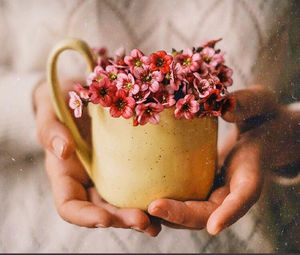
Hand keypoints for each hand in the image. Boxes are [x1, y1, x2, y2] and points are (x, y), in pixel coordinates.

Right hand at [34, 80, 160, 235]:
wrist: (83, 92)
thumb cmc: (63, 102)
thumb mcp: (52, 112)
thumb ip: (52, 131)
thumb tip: (63, 151)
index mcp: (65, 173)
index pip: (69, 206)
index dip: (85, 217)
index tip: (105, 219)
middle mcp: (86, 180)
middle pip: (100, 211)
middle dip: (120, 220)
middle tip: (143, 221)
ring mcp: (107, 175)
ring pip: (120, 204)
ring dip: (138, 217)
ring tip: (158, 222)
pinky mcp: (125, 166)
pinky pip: (135, 186)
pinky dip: (148, 198)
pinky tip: (165, 202)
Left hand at [148, 85, 299, 233]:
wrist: (258, 130)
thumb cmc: (260, 115)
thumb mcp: (260, 103)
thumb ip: (247, 104)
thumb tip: (226, 108)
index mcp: (250, 173)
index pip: (244, 196)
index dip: (230, 212)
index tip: (214, 226)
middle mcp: (232, 190)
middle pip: (210, 213)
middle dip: (182, 215)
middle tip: (154, 207)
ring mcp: (216, 191)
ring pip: (193, 212)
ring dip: (169, 215)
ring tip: (141, 210)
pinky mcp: (203, 186)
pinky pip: (185, 200)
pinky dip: (167, 202)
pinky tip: (142, 197)